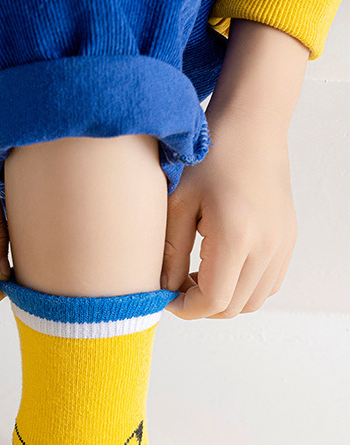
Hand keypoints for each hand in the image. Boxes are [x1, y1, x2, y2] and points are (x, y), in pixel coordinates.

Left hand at [161, 18, 308, 319]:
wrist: (252, 126)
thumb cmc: (209, 159)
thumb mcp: (177, 206)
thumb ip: (170, 255)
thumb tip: (166, 291)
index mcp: (236, 237)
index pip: (212, 301)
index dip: (185, 308)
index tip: (167, 297)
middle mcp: (267, 246)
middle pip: (232, 307)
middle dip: (201, 305)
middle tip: (177, 284)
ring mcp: (282, 244)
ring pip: (252, 301)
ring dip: (223, 299)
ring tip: (198, 275)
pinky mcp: (288, 240)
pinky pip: (268, 284)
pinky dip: (243, 288)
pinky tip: (220, 267)